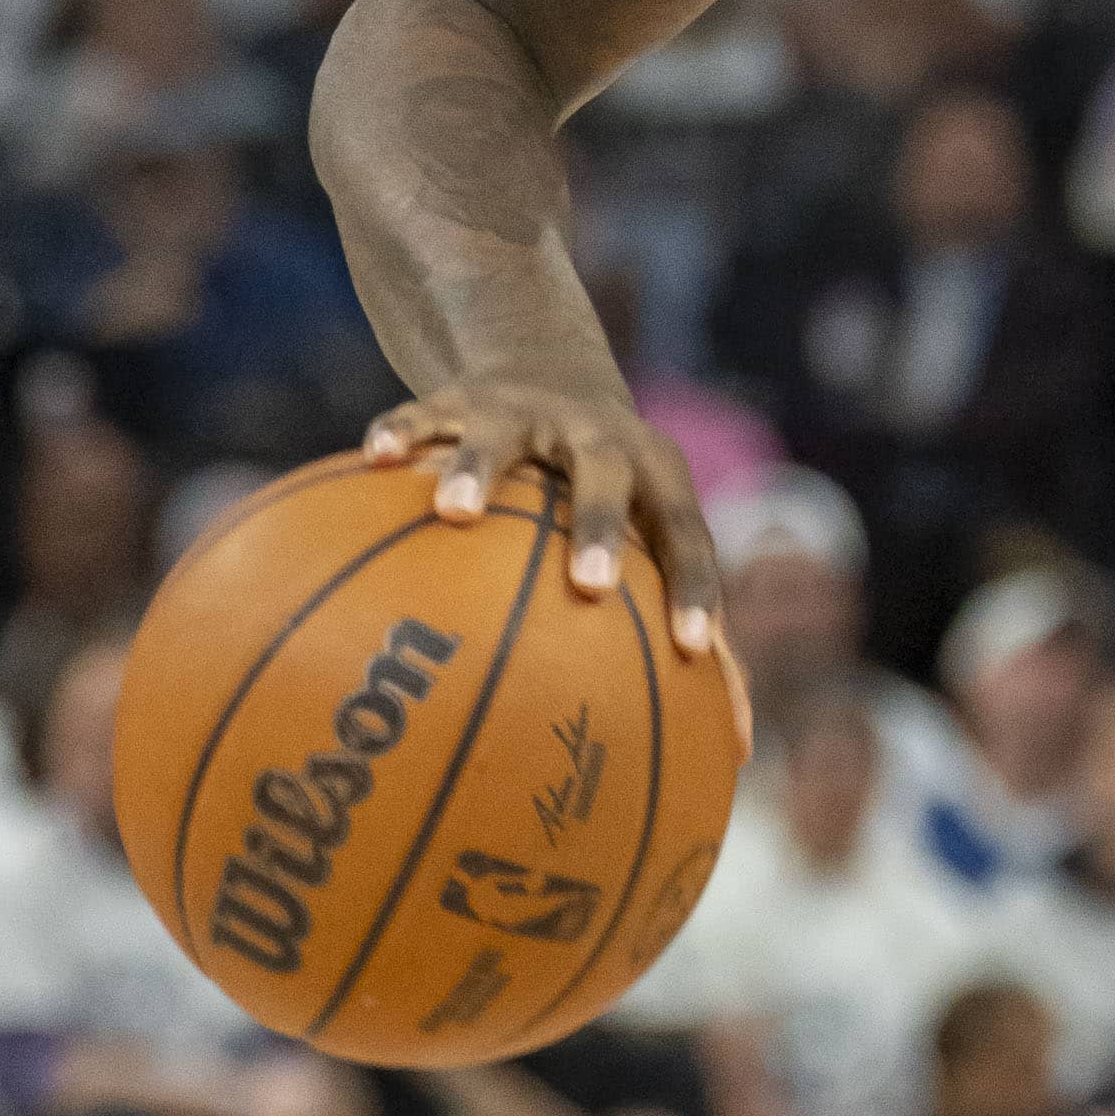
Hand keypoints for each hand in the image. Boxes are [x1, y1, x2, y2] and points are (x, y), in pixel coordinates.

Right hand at [366, 381, 722, 654]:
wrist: (552, 368)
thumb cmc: (614, 490)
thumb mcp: (650, 533)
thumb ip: (679, 629)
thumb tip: (740, 747)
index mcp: (654, 473)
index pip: (684, 532)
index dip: (693, 586)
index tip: (693, 647)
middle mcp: (597, 435)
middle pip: (605, 474)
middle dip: (600, 527)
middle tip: (591, 585)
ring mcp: (528, 411)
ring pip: (503, 435)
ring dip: (481, 469)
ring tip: (454, 511)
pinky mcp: (464, 398)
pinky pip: (428, 412)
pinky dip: (404, 429)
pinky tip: (374, 454)